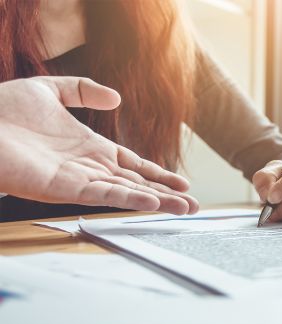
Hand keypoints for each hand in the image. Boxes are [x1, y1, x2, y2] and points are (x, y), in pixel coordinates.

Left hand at [0, 77, 198, 213]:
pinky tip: (152, 203)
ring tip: (186, 209)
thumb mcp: (48, 90)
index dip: (158, 174)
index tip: (181, 183)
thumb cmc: (2, 110)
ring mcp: (79, 180)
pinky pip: (104, 196)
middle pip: (138, 183)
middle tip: (194, 206)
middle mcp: (89, 167)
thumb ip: (83, 91)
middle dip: (168, 195)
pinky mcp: (65, 189)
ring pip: (128, 193)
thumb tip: (115, 97)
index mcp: (89, 147)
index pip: (132, 165)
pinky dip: (129, 200)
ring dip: (158, 202)